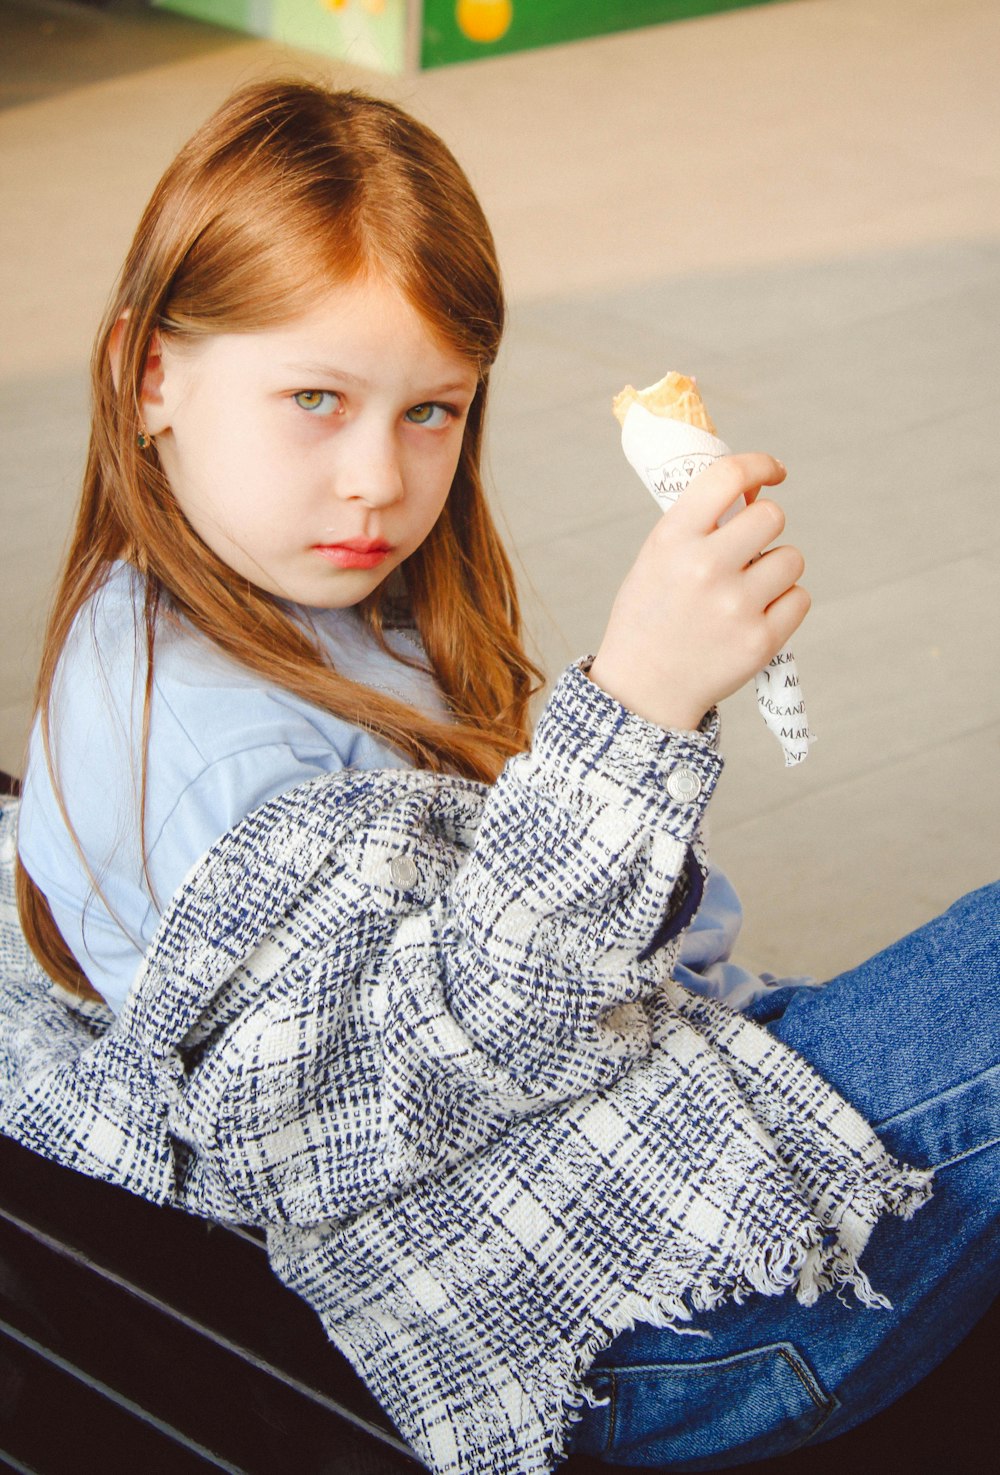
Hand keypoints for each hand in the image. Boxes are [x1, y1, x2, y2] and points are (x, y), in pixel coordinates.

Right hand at [588, 453, 809, 731]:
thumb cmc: (652, 615)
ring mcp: (735, 606)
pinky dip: (784, 603)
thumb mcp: (658, 559)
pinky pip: (799, 598)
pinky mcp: (761, 640)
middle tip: (749, 549)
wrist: (643, 690)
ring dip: (776, 569)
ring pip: (791, 559)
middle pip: (772, 516)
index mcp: (672, 539)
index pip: (728, 475)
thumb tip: (758, 491)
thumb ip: (701, 524)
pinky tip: (754, 617)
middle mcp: (705, 568)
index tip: (773, 473)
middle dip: (766, 527)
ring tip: (746, 592)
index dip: (760, 465)